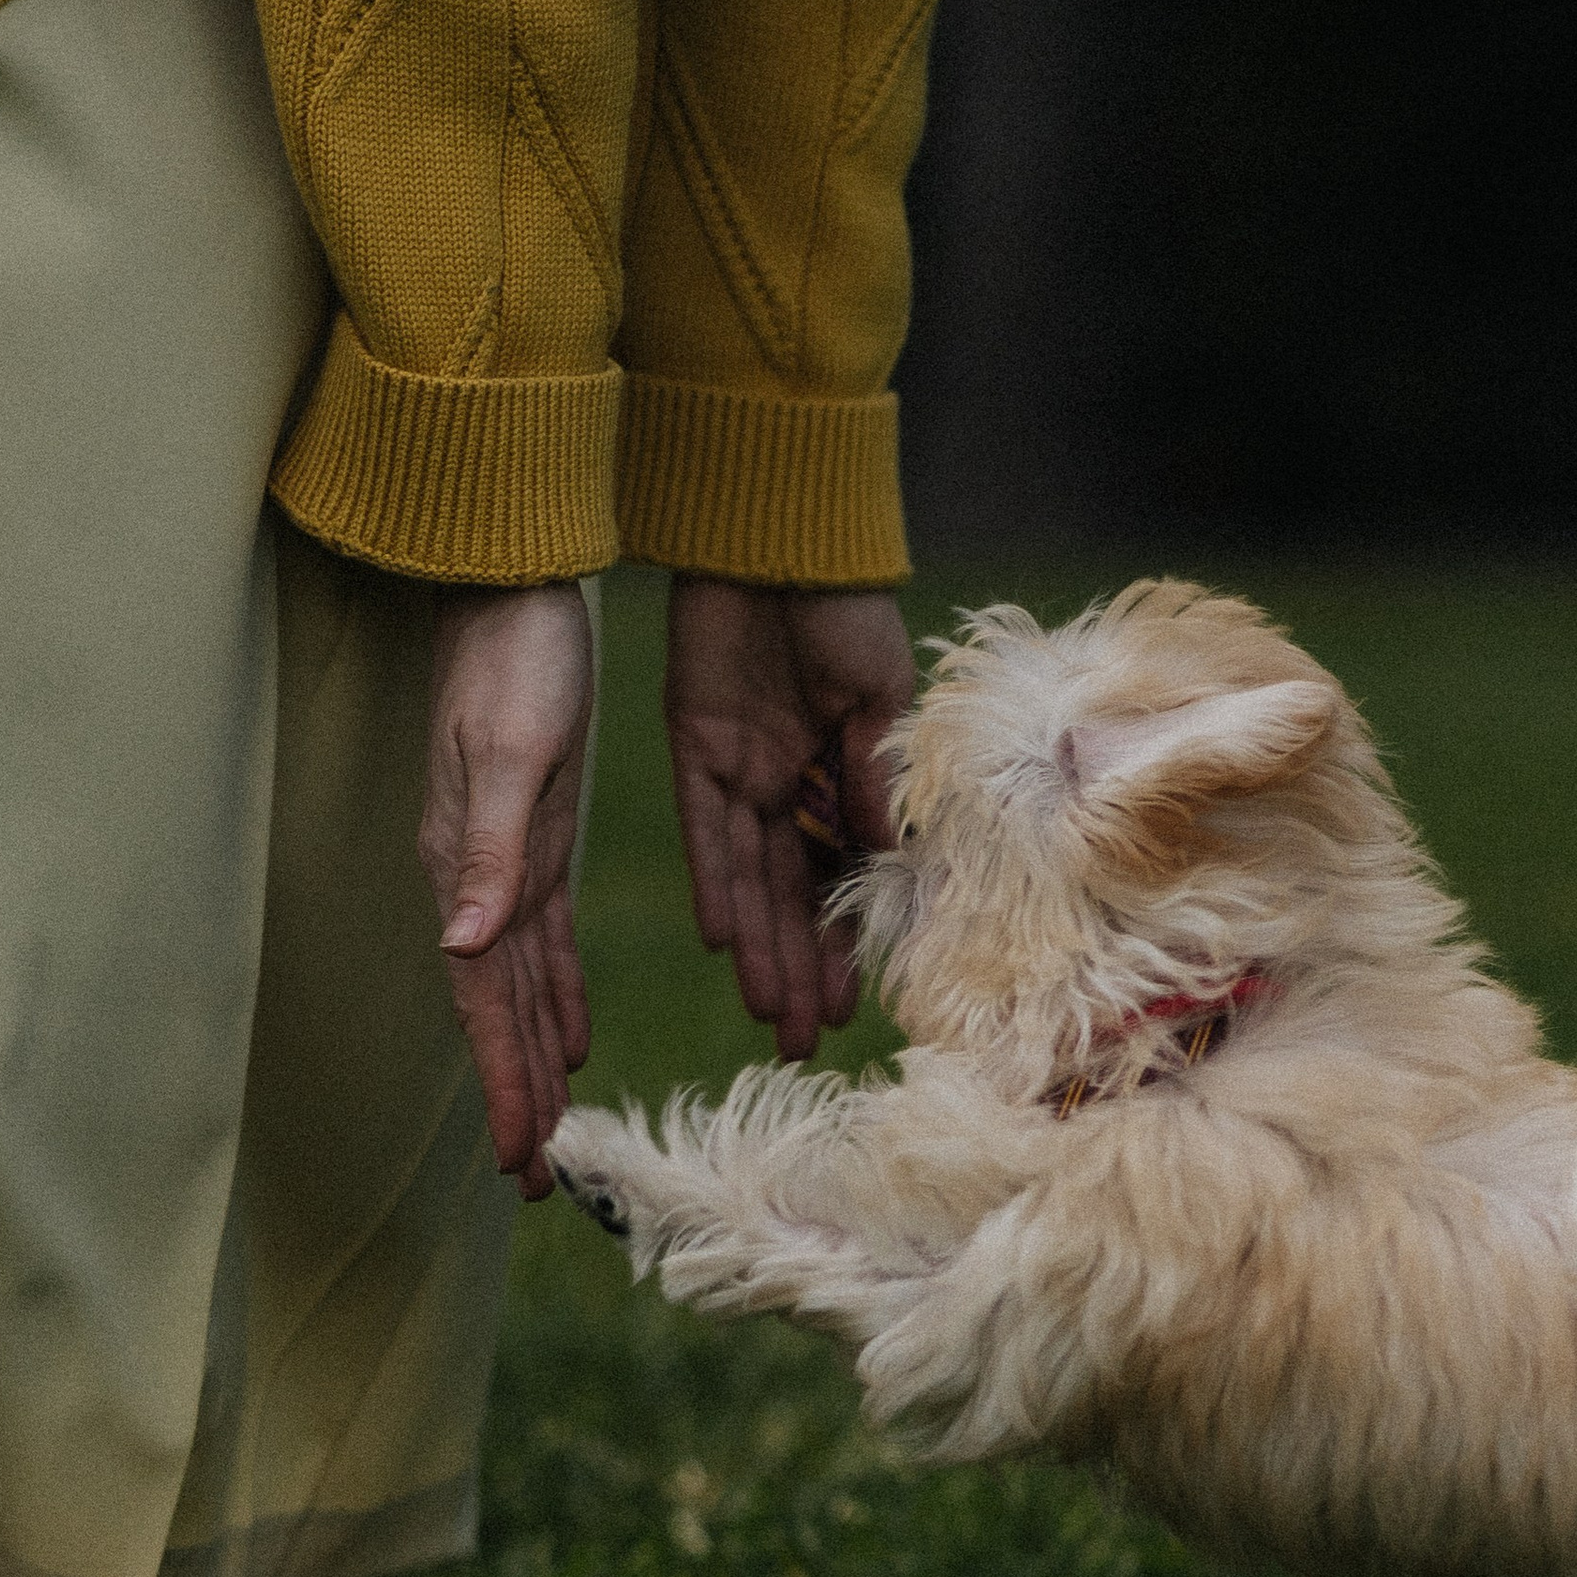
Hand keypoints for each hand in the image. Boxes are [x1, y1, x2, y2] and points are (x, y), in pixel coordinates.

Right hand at [421, 582, 594, 1195]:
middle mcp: (478, 879)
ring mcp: (503, 861)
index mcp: (469, 870)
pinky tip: (572, 1036)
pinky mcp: (534, 838)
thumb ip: (486, 852)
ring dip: (534, 1059)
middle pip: (498, 1011)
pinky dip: (555, 997)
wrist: (510, 589)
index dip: (502, 1079)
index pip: (485, 1000)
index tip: (518, 1156)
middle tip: (535, 1177)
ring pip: (520, 987)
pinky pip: (543, 943)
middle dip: (515, 1093)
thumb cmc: (512, 662)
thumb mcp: (507, 754)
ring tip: (549, 1128)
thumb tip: (462, 946)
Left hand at [665, 578, 914, 1058]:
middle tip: (803, 1042)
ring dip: (760, 950)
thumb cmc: (848, 606)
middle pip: (789, 895)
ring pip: (749, 879)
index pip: (841, 877)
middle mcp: (787, 782)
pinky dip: (716, 885)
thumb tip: (882, 862)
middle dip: (798, 970)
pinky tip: (727, 941)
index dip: (844, 941)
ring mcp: (739, 767)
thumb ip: (872, 782)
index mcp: (840, 772)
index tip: (855, 1005)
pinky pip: (704, 832)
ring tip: (771, 1016)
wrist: (786, 534)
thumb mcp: (879, 702)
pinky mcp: (694, 745)